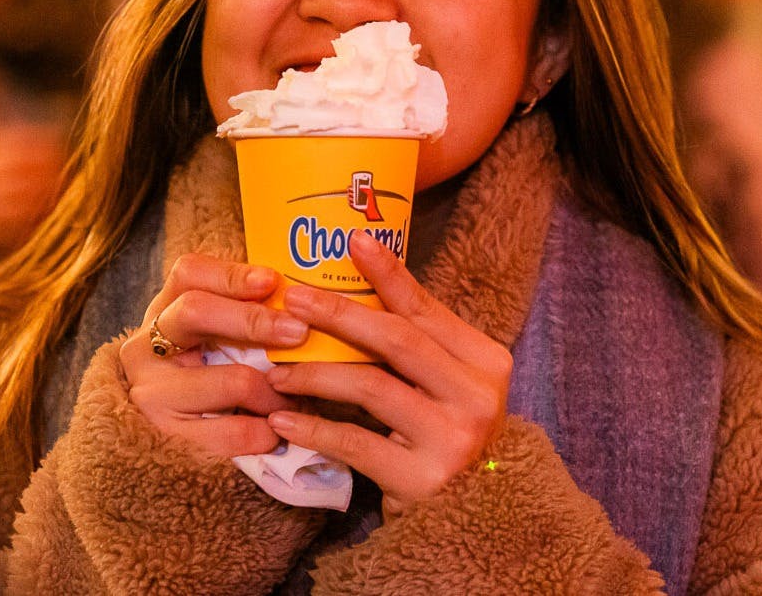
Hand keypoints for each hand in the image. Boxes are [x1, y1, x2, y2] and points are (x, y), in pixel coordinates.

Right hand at [120, 254, 309, 457]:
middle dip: (254, 320)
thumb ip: (244, 313)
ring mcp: (152, 393)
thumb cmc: (204, 375)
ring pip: (232, 380)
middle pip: (196, 312)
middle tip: (299, 332)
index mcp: (163, 310)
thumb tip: (302, 297)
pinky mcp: (169, 438)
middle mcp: (147, 347)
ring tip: (297, 398)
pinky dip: (266, 432)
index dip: (232, 275)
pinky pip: (234, 433)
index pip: (189, 274)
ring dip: (276, 392)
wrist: (156, 442)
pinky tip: (277, 431)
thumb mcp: (211, 337)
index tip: (272, 281)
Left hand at [264, 231, 511, 515]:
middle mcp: (478, 395)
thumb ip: (414, 342)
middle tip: (292, 301)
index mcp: (485, 361)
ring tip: (276, 370)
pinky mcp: (423, 479)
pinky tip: (283, 419)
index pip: (426, 310)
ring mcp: (454, 439)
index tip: (351, 241)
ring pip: (372, 387)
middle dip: (339, 315)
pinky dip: (314, 427)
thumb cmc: (443, 437)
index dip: (388, 274)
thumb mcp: (443, 383)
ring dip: (316, 373)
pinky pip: (355, 442)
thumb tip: (357, 279)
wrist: (469, 520)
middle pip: (397, 340)